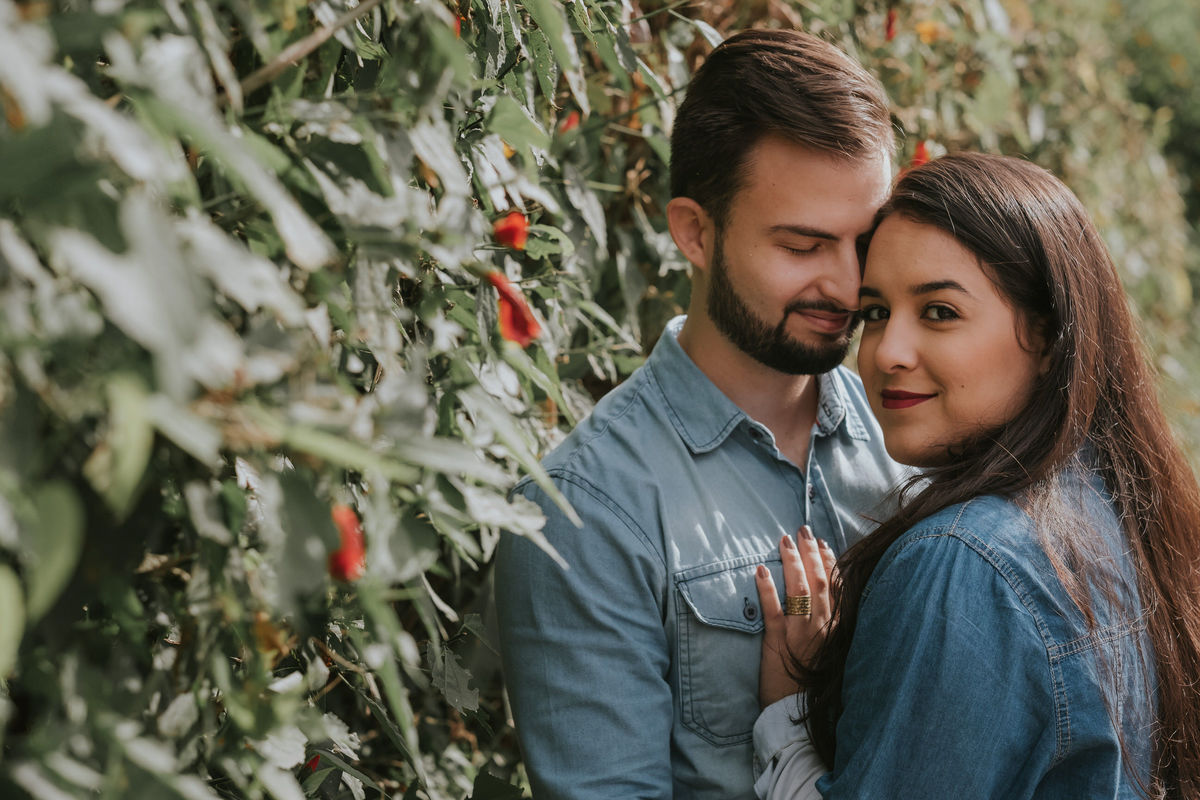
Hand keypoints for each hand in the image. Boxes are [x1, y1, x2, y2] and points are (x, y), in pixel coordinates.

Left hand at [754, 526, 836, 708]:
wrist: (799, 715)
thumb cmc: (814, 685)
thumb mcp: (832, 654)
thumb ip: (832, 627)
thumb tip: (826, 601)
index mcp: (840, 629)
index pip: (838, 587)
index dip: (830, 561)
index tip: (822, 543)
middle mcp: (825, 628)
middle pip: (821, 581)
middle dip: (811, 552)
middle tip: (802, 530)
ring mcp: (803, 634)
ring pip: (801, 590)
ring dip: (792, 562)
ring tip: (783, 541)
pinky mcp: (780, 643)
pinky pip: (773, 610)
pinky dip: (766, 589)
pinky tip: (759, 570)